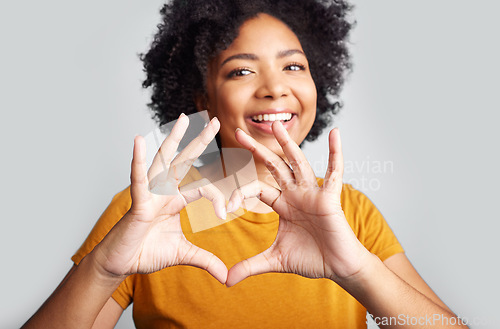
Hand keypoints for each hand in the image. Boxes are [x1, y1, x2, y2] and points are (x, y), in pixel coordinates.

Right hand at [93, 114, 227, 283]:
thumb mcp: (184, 255)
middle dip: (200, 141)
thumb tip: (226, 277)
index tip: (228, 213)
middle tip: (214, 120)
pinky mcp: (137, 202)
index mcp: (176, 199)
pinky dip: (137, 161)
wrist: (121, 265)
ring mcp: (150, 194)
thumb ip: (206, 260)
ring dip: (173, 140)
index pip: (203, 187)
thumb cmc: (147, 253)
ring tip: (181, 120)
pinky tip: (137, 140)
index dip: (219, 198)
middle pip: (185, 161)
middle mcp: (165, 191)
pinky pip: (138, 179)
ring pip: (164, 162)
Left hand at [225, 121, 370, 286]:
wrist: (338, 268)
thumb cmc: (311, 259)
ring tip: (277, 124)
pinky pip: (335, 172)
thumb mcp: (275, 260)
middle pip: (273, 166)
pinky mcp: (330, 197)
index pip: (256, 189)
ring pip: (298, 162)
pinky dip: (336, 153)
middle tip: (238, 132)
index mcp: (282, 204)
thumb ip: (250, 266)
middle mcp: (295, 194)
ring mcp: (313, 193)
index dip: (240, 194)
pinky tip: (336, 134)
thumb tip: (225, 281)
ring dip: (287, 143)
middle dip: (256, 149)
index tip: (227, 206)